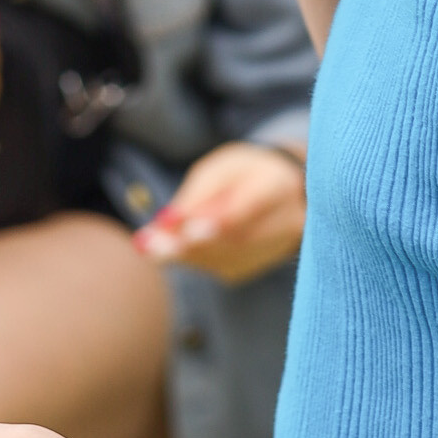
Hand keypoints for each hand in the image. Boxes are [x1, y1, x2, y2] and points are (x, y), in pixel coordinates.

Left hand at [135, 142, 305, 282]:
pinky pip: (221, 267)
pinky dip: (193, 259)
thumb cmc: (241, 173)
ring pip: (227, 259)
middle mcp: (287, 221)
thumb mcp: (219, 170)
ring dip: (185, 255)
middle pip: (237, 239)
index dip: (220, 221)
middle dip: (191, 244)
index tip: (187, 231)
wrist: (279, 191)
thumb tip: (165, 224)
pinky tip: (172, 249)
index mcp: (280, 184)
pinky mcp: (257, 267)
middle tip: (151, 243)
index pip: (252, 206)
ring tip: (150, 245)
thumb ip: (196, 197)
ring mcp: (275, 249)